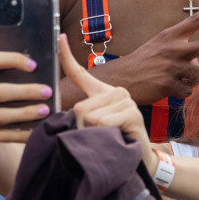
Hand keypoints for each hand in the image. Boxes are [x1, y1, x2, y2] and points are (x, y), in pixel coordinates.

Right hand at [0, 51, 52, 152]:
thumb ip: (4, 77)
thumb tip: (39, 72)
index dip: (13, 60)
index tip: (34, 66)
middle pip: (0, 92)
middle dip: (26, 91)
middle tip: (48, 91)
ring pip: (2, 116)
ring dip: (26, 113)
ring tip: (45, 110)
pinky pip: (3, 136)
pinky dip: (21, 134)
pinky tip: (35, 131)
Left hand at [59, 34, 155, 173]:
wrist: (139, 163)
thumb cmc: (113, 146)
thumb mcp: (94, 128)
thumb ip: (81, 117)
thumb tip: (72, 112)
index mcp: (102, 94)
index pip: (81, 73)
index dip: (67, 56)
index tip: (59, 37)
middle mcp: (116, 92)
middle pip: (80, 107)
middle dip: (82, 128)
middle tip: (99, 138)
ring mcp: (126, 100)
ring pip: (90, 116)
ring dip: (93, 135)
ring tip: (109, 140)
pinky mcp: (132, 112)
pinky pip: (102, 122)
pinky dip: (103, 136)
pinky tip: (117, 139)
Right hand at [73, 9, 198, 103]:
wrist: (122, 78)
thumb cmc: (143, 61)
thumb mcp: (158, 43)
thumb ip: (178, 45)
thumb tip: (198, 59)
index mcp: (169, 36)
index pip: (192, 20)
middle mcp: (172, 49)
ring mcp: (170, 67)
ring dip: (195, 79)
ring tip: (184, 79)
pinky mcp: (168, 84)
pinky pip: (188, 90)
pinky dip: (183, 92)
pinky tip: (174, 89)